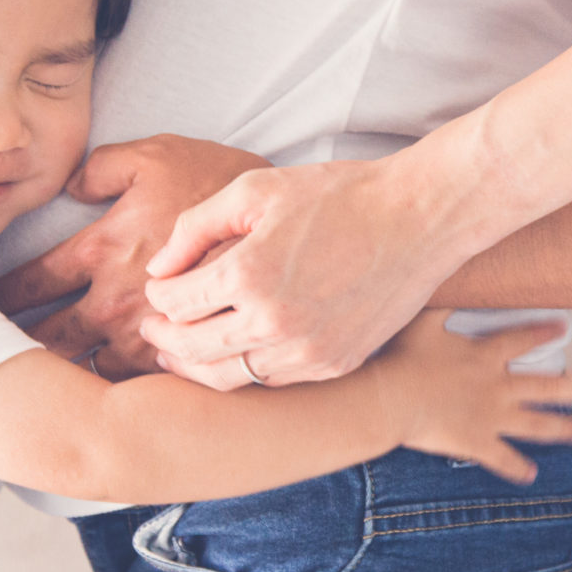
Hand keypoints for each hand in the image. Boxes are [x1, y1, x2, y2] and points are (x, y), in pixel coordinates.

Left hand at [0, 135, 266, 377]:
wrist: (292, 228)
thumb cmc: (225, 183)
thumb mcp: (158, 154)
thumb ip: (102, 166)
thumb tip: (69, 184)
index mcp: (104, 249)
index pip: (31, 284)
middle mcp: (119, 302)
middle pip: (49, 341)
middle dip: (13, 355)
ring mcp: (154, 337)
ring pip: (92, 375)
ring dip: (66, 383)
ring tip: (39, 394)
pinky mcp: (186, 361)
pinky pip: (142, 389)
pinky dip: (123, 395)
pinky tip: (108, 403)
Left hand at [139, 154, 476, 388]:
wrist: (419, 219)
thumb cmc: (338, 195)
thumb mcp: (256, 190)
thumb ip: (195, 227)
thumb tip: (158, 269)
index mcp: (249, 274)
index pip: (175, 302)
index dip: (158, 296)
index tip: (159, 287)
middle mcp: (274, 322)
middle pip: (192, 348)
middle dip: (163, 337)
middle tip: (152, 328)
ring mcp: (308, 351)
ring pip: (228, 377)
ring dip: (196, 365)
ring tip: (180, 351)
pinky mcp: (334, 364)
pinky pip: (272, 382)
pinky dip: (244, 371)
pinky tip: (235, 353)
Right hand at [369, 314, 571, 483]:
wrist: (393, 399)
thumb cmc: (404, 357)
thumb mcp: (423, 320)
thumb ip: (443, 301)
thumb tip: (452, 273)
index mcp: (486, 356)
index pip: (522, 340)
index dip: (544, 332)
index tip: (565, 328)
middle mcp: (498, 387)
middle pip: (547, 386)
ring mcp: (490, 418)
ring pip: (534, 424)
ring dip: (559, 427)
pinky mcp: (476, 443)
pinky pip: (501, 458)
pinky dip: (516, 468)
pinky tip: (531, 475)